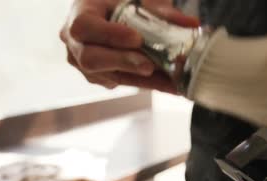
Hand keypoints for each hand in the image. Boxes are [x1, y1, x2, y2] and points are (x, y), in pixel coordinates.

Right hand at [59, 0, 198, 92]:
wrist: (113, 14)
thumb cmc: (122, 2)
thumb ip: (161, 11)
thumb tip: (191, 24)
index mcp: (79, 14)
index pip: (85, 27)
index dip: (110, 35)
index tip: (137, 38)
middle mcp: (75, 43)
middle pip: (91, 58)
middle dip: (123, 62)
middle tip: (150, 66)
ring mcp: (83, 65)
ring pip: (106, 76)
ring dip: (140, 79)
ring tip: (170, 80)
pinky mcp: (100, 78)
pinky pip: (121, 83)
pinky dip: (146, 84)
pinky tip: (171, 85)